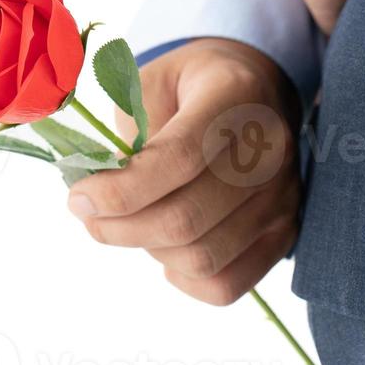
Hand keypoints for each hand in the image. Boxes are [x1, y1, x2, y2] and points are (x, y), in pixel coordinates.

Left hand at [66, 38, 300, 305]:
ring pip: (202, 257)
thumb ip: (127, 132)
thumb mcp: (152, 81)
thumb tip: (97, 196)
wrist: (254, 90)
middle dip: (120, 227)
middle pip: (186, 218)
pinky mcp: (284, 230)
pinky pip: (227, 284)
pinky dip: (184, 278)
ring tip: (127, 224)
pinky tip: (165, 249)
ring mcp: (282, 194)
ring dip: (147, 248)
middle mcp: (271, 148)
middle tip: (88, 215)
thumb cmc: (190, 86)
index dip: (122, 189)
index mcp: (235, 96)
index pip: (180, 157)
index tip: (79, 198)